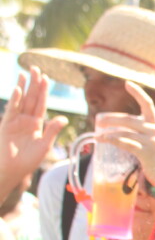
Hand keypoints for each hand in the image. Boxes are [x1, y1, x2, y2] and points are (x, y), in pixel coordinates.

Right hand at [0, 67, 67, 198]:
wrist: (12, 170)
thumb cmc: (29, 161)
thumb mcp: (44, 145)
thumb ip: (52, 130)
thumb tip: (62, 118)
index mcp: (37, 124)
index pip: (41, 104)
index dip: (43, 91)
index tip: (46, 78)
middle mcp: (26, 120)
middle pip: (31, 98)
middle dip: (34, 84)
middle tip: (36, 68)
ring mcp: (16, 121)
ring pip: (21, 101)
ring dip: (23, 87)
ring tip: (25, 74)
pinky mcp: (6, 125)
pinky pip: (11, 110)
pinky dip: (15, 100)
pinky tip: (19, 90)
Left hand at [94, 81, 154, 194]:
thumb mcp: (154, 144)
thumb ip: (141, 136)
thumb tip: (119, 132)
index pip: (147, 104)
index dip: (137, 93)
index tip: (127, 83)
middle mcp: (154, 130)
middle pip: (129, 118)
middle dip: (111, 118)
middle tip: (98, 119)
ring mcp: (151, 140)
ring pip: (124, 130)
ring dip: (107, 131)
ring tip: (97, 134)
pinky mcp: (146, 151)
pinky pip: (125, 142)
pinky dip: (111, 140)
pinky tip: (102, 140)